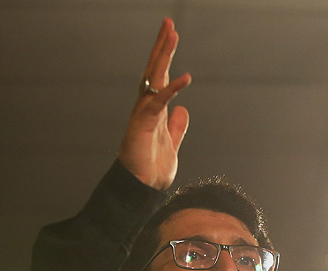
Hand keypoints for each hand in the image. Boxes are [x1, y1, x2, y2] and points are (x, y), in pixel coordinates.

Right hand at [119, 18, 191, 189]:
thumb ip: (177, 127)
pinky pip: (160, 103)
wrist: (141, 189)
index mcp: (154, 110)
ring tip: (171, 35)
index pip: (161, 77)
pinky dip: (173, 90)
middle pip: (154, 70)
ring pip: (153, 79)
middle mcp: (147, 107)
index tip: (171, 36)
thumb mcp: (171, 144)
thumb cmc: (151, 169)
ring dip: (163, 57)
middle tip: (168, 24)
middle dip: (162, 47)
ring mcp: (143, 114)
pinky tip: (186, 77)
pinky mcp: (143, 125)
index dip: (166, 57)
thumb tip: (183, 110)